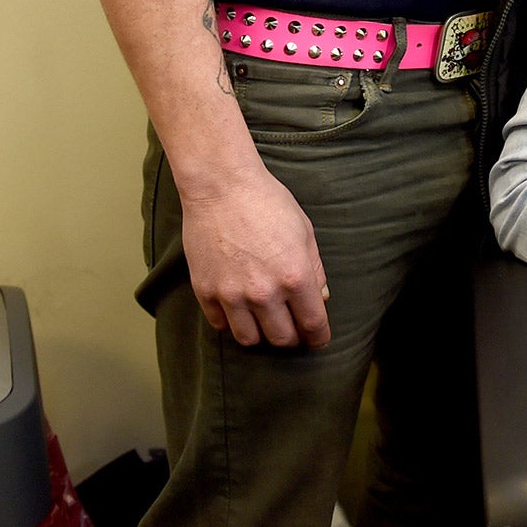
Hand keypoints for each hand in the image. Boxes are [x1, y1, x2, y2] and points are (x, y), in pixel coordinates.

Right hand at [177, 163, 330, 347]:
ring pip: (249, 339)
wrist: (221, 187)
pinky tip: (239, 309)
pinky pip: (221, 325)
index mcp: (294, 276)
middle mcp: (263, 292)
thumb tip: (321, 298)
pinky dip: (232, 322)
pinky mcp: (205, 292)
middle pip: (281, 339)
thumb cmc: (268, 203)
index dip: (319, 336)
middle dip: (292, 337)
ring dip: (261, 334)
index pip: (312, 324)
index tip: (318, 339)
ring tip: (265, 321)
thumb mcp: (304, 232)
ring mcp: (231, 295)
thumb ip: (315, 269)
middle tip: (293, 329)